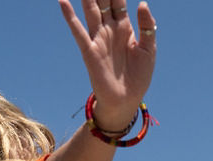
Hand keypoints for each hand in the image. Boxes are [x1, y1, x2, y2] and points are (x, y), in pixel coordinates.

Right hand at [58, 0, 156, 129]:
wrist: (127, 100)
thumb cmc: (140, 76)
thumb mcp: (149, 50)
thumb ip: (146, 26)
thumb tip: (142, 3)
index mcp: (125, 27)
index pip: (118, 0)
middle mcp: (109, 29)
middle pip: (101, 0)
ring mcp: (98, 38)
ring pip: (89, 10)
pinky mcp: (89, 51)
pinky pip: (78, 31)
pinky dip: (70, 16)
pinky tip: (63, 0)